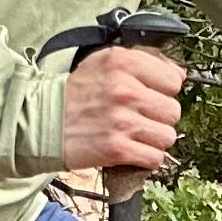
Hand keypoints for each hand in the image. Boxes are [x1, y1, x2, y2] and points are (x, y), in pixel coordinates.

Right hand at [61, 46, 185, 172]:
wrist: (42, 122)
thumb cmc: (75, 93)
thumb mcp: (104, 62)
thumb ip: (142, 62)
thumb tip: (180, 74)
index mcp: (123, 63)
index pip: (173, 80)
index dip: (164, 90)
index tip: (150, 96)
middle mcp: (125, 90)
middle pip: (173, 111)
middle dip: (160, 117)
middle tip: (141, 118)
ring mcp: (123, 121)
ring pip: (167, 136)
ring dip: (154, 139)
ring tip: (135, 135)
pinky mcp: (117, 148)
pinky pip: (154, 157)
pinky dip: (146, 158)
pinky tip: (132, 150)